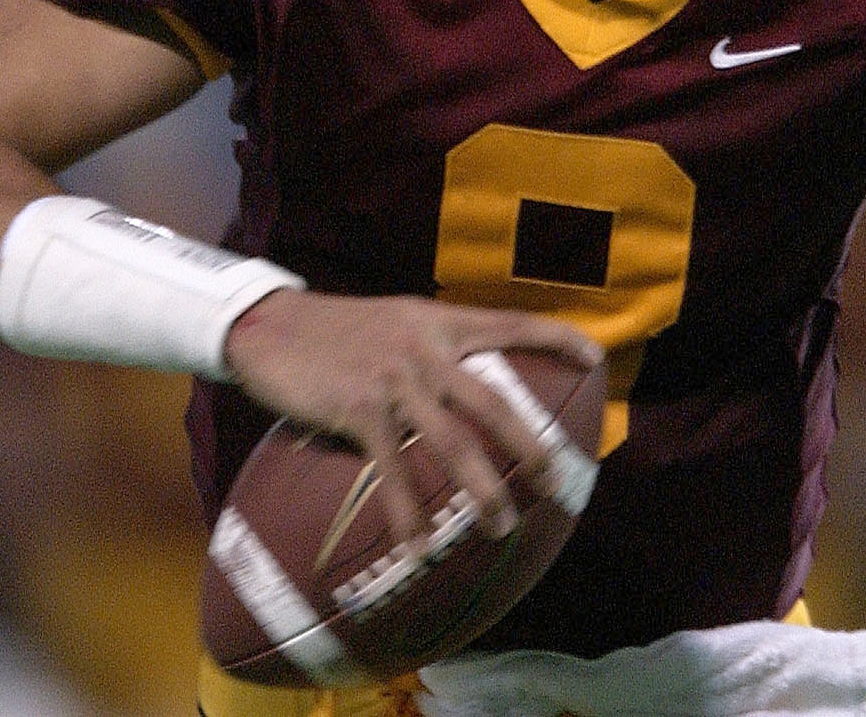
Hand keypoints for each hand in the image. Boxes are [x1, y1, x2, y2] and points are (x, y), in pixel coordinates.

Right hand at [222, 289, 602, 545]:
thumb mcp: (397, 319)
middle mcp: (425, 348)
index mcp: (439, 322)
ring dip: (481, 489)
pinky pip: (392, 470)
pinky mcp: (359, 410)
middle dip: (529, 443)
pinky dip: (408, 513)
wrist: (269, 325)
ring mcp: (394, 381)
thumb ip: (434, 342)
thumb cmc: (336, 329)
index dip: (556, 338)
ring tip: (501, 525)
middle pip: (494, 401)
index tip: (596, 357)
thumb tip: (468, 375)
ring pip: (453, 442)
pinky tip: (420, 546)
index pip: (512, 322)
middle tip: (554, 479)